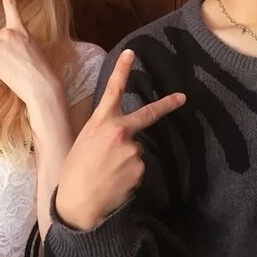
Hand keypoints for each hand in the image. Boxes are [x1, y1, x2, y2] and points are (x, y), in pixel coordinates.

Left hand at [0, 0, 56, 105]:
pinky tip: (9, 75)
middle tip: (14, 61)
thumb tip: (3, 45)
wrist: (42, 87)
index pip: (12, 5)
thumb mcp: (32, 47)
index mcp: (22, 29)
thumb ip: (17, 40)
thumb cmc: (41, 70)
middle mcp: (8, 33)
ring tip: (14, 69)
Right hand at [55, 49, 185, 230]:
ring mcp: (132, 150)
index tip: (131, 53)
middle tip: (182, 97)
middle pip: (148, 114)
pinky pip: (138, 167)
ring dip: (126, 158)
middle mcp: (120, 132)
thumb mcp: (83, 142)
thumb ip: (103, 131)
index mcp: (101, 122)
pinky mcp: (140, 168)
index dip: (122, 71)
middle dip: (167, 104)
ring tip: (107, 171)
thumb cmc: (74, 172)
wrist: (78, 203)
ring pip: (136, 149)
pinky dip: (129, 173)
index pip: (113, 91)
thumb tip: (119, 132)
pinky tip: (115, 181)